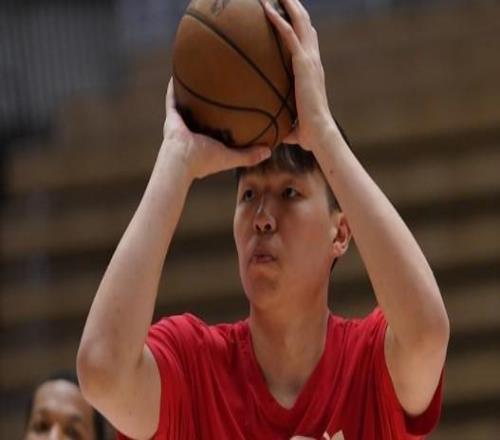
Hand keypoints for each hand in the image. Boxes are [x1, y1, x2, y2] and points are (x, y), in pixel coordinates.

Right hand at [161, 79, 271, 180]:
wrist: (181, 161)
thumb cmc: (204, 161)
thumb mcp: (230, 157)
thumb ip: (249, 155)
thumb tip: (269, 151)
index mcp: (204, 143)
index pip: (215, 130)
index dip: (222, 121)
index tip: (233, 109)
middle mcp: (192, 133)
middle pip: (200, 115)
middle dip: (207, 105)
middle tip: (217, 89)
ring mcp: (180, 125)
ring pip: (187, 106)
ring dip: (191, 95)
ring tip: (199, 77)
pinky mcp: (172, 118)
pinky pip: (173, 99)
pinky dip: (175, 87)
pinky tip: (182, 72)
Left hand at [262, 0, 335, 151]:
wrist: (319, 132)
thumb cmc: (308, 131)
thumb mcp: (294, 121)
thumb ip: (284, 121)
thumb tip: (271, 131)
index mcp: (312, 70)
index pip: (307, 40)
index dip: (299, 24)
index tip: (288, 13)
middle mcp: (314, 60)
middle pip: (305, 24)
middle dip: (295, 7)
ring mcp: (310, 59)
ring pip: (300, 22)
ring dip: (288, 4)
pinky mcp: (303, 63)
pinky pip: (288, 34)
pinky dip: (278, 19)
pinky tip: (266, 8)